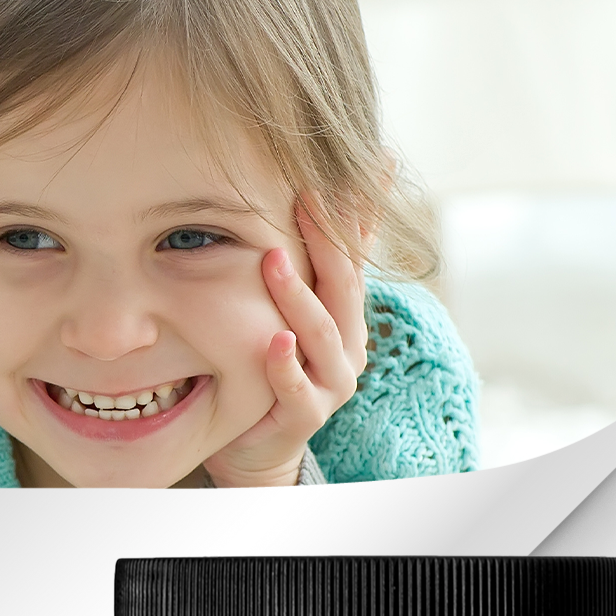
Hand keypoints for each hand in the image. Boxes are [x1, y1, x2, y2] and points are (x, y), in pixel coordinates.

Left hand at [202, 199, 366, 486]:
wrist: (260, 446)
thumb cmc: (271, 372)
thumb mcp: (290, 316)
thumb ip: (299, 273)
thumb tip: (298, 205)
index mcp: (347, 316)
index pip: (355, 255)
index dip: (354, 214)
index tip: (346, 170)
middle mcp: (348, 345)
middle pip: (342, 285)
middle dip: (324, 239)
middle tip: (305, 197)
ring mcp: (332, 382)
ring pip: (320, 333)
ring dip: (296, 295)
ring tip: (271, 261)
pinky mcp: (307, 415)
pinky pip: (297, 388)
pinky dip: (285, 364)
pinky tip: (275, 341)